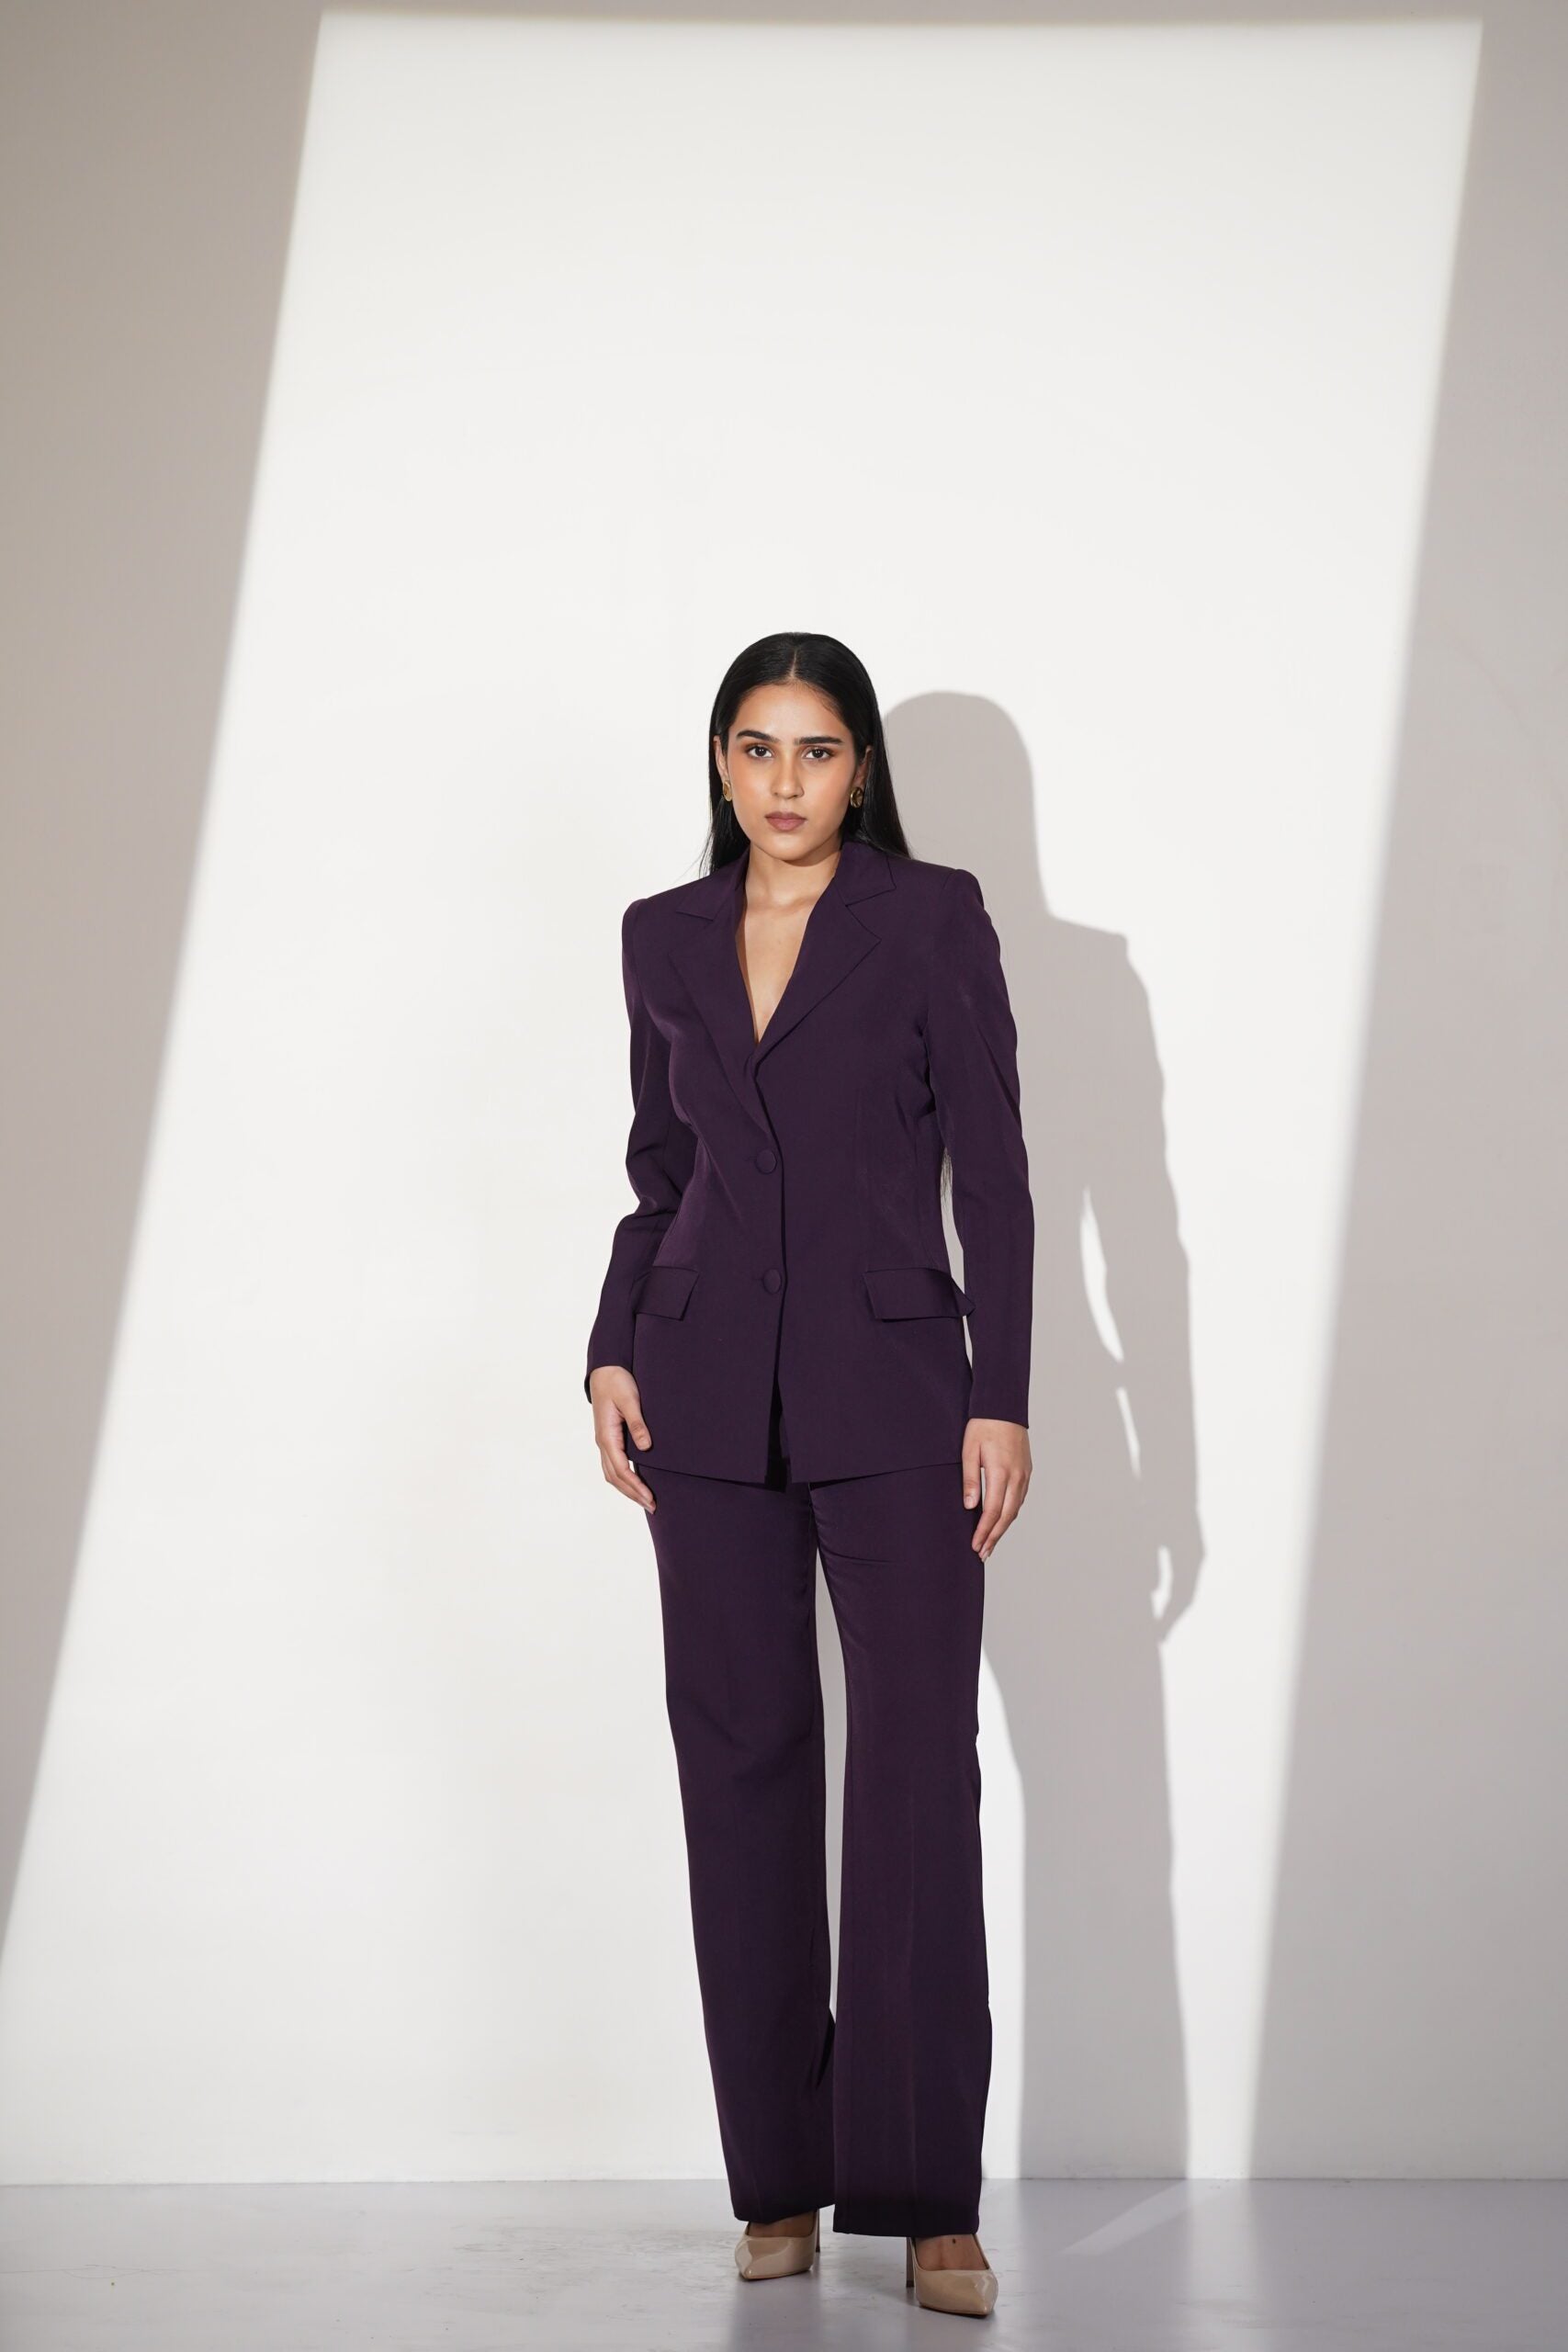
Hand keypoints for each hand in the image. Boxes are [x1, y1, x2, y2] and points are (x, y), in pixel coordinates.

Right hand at [589, 1365, 656, 1511]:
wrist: (605, 1369)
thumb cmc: (617, 1382)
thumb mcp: (630, 1399)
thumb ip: (637, 1423)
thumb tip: (646, 1447)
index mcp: (606, 1435)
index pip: (621, 1470)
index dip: (636, 1486)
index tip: (650, 1498)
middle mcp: (603, 1442)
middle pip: (615, 1477)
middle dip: (633, 1494)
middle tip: (653, 1507)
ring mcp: (604, 1441)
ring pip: (612, 1473)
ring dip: (627, 1489)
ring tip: (645, 1500)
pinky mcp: (609, 1437)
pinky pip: (614, 1464)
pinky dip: (624, 1478)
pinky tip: (636, 1482)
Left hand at [961, 1419, 1030, 1559]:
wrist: (1004, 1406)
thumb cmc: (983, 1426)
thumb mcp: (969, 1451)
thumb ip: (970, 1480)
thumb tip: (970, 1507)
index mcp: (1001, 1472)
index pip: (992, 1511)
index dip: (984, 1531)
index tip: (975, 1545)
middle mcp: (1017, 1477)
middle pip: (1007, 1516)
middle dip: (994, 1537)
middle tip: (983, 1553)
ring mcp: (1024, 1475)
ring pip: (1015, 1509)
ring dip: (1003, 1528)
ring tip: (991, 1542)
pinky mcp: (1027, 1471)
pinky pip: (1020, 1499)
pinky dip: (1010, 1513)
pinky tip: (1002, 1520)